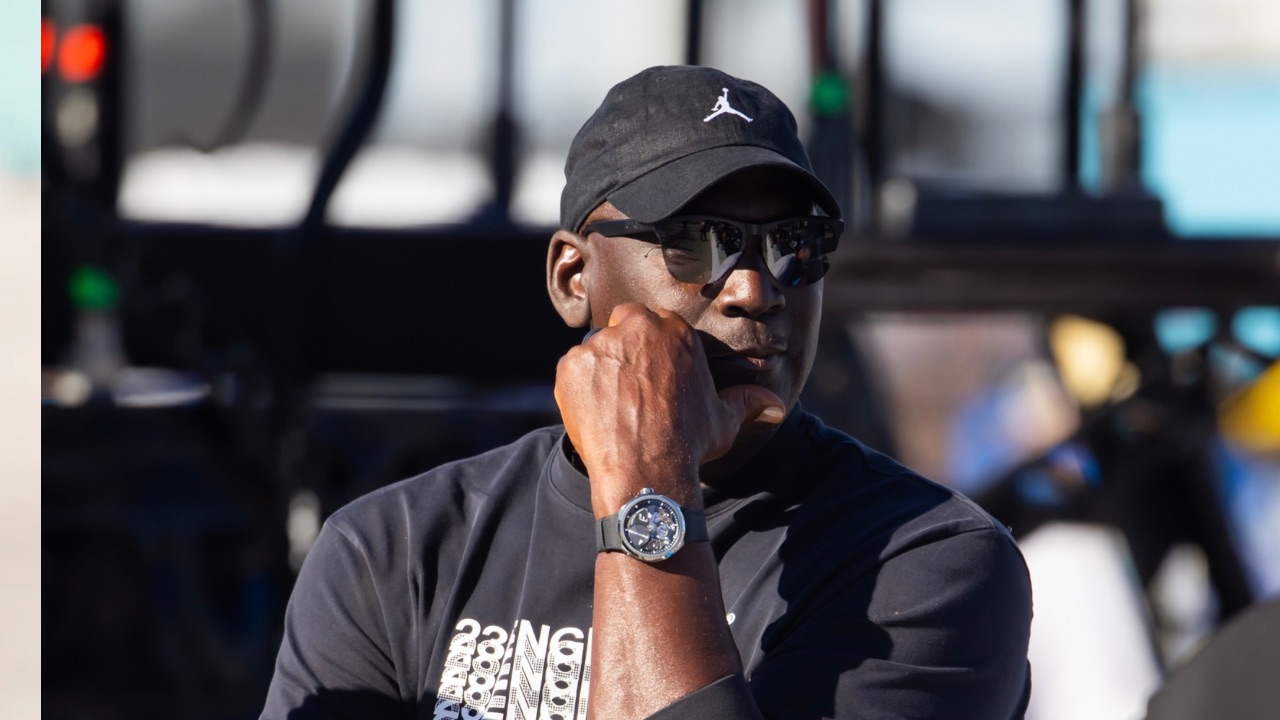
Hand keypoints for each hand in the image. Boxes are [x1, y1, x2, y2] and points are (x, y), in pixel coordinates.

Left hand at [554, 303, 784, 513]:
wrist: (647, 469)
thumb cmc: (689, 442)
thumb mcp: (723, 420)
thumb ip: (747, 402)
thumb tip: (777, 406)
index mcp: (675, 330)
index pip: (659, 323)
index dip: (655, 349)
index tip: (654, 376)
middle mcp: (636, 328)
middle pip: (625, 323)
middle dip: (626, 346)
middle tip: (630, 385)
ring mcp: (600, 345)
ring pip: (596, 346)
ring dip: (601, 368)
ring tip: (612, 406)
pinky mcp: (571, 365)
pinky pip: (572, 369)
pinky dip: (579, 387)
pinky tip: (595, 414)